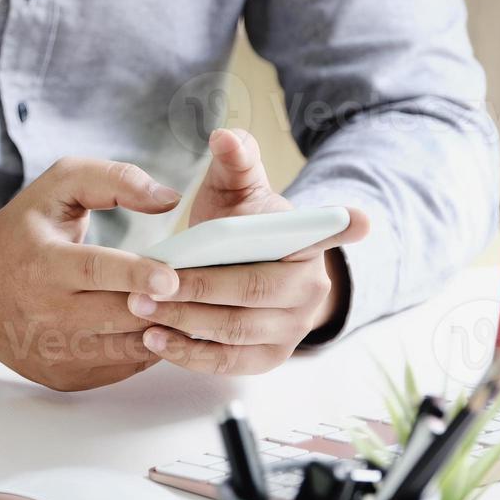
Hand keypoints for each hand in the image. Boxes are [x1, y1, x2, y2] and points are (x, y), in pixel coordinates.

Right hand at [0, 158, 184, 391]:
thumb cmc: (19, 232)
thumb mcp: (56, 187)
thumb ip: (112, 180)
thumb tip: (168, 198)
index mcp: (43, 263)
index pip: (96, 272)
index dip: (137, 275)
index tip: (172, 277)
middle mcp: (45, 313)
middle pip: (119, 315)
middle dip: (165, 307)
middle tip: (202, 291)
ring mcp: (54, 351)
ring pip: (127, 348)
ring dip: (164, 330)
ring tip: (190, 306)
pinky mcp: (64, 376)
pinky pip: (121, 368)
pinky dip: (146, 349)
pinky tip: (158, 325)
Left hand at [128, 129, 369, 374]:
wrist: (236, 270)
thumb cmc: (237, 227)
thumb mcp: (235, 190)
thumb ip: (233, 162)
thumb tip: (224, 137)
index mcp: (308, 241)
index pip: (331, 230)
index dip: (345, 225)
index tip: (359, 218)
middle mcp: (310, 288)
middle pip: (254, 289)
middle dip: (198, 287)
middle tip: (149, 281)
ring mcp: (292, 328)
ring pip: (235, 329)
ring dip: (184, 320)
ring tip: (140, 306)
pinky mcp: (266, 358)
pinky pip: (226, 362)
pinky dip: (188, 353)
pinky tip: (155, 339)